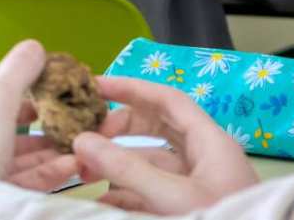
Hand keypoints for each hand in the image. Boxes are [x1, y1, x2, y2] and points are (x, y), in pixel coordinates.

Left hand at [0, 41, 81, 217]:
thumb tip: (32, 48)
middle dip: (29, 132)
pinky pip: (13, 187)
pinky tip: (71, 165)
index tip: (32, 99)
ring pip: (4, 165)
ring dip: (42, 154)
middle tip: (56, 122)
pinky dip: (42, 176)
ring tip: (72, 143)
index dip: (1, 101)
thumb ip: (14, 73)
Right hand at [72, 76, 257, 213]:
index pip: (168, 100)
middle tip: (84, 136)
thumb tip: (82, 141)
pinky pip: (151, 190)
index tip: (94, 85)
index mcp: (211, 143)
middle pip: (155, 127)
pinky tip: (102, 200)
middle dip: (117, 129)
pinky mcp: (186, 207)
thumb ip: (126, 169)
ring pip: (149, 161)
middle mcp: (204, 158)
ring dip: (117, 164)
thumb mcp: (172, 197)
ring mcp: (196, 184)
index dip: (131, 88)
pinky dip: (125, 191)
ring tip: (83, 171)